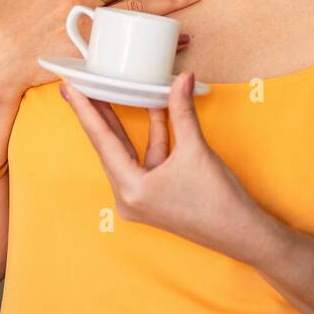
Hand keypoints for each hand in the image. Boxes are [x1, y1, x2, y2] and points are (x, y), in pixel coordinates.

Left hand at [59, 70, 264, 260]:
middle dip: (99, 114)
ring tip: (110, 92)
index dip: (86, 110)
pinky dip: (150, 137)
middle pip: (108, 146)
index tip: (70, 88)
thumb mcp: (196, 151)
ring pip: (127, 151)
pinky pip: (145, 159)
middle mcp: (129, 197)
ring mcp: (140, 199)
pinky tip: (152, 111)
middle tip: (82, 86)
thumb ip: (182, 112)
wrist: (243, 234)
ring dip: (124, 123)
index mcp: (131, 189)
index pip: (101, 141)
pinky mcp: (154, 196)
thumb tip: (181, 79)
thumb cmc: (218, 202)